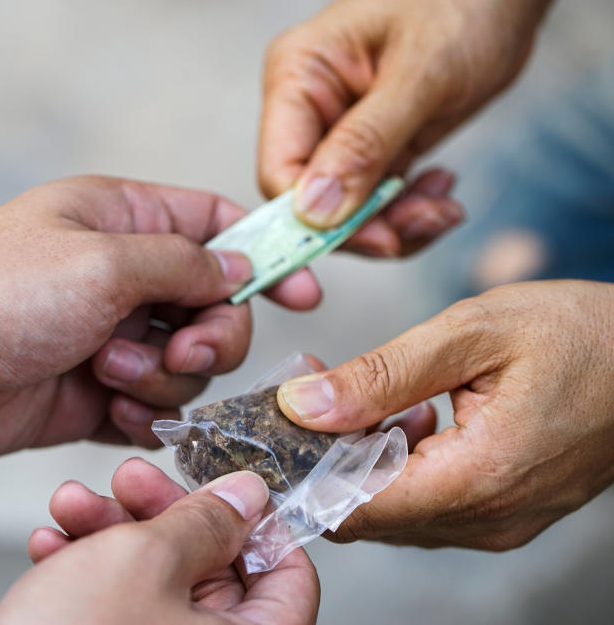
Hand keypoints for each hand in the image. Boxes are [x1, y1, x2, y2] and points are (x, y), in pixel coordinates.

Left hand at [0, 176, 320, 463]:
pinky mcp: (89, 393)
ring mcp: (104, 336)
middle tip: (172, 344)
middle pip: (213, 303)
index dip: (266, 254)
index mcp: (119, 218)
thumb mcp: (102, 261)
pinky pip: (151, 405)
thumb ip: (184, 263)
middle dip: (207, 332)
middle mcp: (116, 275)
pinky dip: (141, 413)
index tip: (305, 293)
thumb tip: (239, 266)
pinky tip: (105, 411)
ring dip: (162, 374)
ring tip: (105, 374)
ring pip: (186, 362)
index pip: (215, 224)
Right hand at [0, 459, 319, 623]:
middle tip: (126, 478)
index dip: (256, 523)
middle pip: (214, 571)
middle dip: (159, 514)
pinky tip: (50, 546)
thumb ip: (204, 520)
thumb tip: (248, 495)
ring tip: (68, 506)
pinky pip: (121, 611)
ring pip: (157, 584)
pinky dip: (88, 573)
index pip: (290, 578)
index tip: (217, 487)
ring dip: (111, 534)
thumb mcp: (144, 560)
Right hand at [258, 0, 560, 254]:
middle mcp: (310, 109)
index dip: (316, 217)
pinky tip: (442, 190)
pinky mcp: (374, 147)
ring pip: (346, 211)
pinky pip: (377, 202)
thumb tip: (314, 209)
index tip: (376, 238)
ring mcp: (341, 131)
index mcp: (298, 78)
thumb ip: (365, 142)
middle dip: (368, 225)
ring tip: (444, 208)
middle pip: (311, 201)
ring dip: (397, 224)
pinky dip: (410, 211)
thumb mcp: (420, 74)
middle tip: (425, 222)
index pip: (279, 170)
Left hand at [275, 280, 613, 549]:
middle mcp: (487, 519)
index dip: (302, 473)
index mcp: (476, 480)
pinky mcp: (506, 511)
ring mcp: (500, 522)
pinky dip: (400, 464)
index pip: (352, 508)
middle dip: (325, 458)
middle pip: (367, 513)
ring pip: (394, 510)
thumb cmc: (580, 335)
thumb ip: (380, 374)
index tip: (273, 430)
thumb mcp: (472, 332)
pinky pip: (429, 503)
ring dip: (363, 458)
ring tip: (363, 394)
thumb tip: (302, 405)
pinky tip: (411, 413)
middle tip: (312, 394)